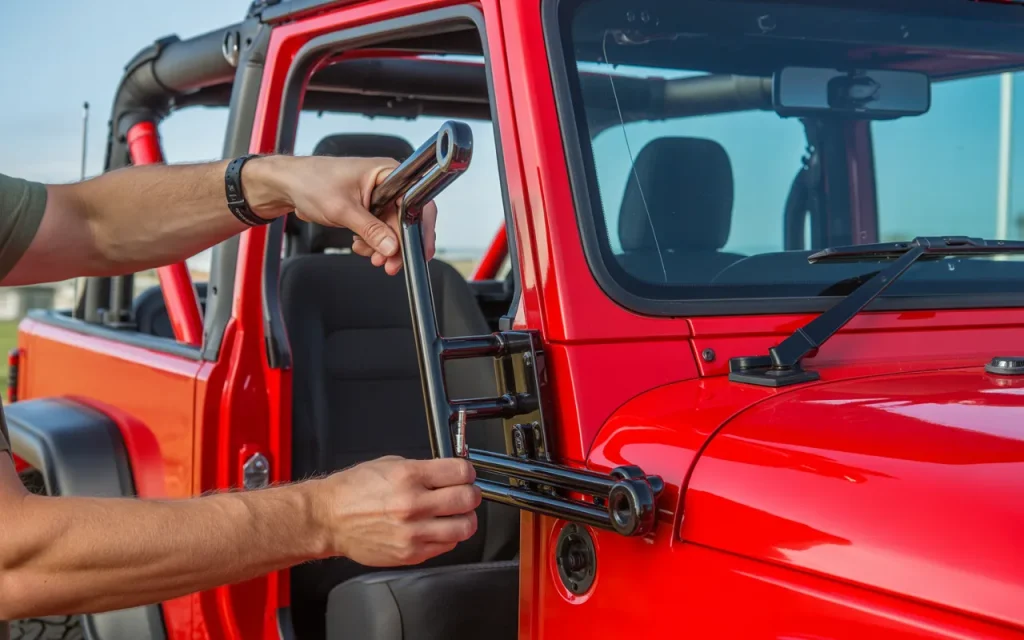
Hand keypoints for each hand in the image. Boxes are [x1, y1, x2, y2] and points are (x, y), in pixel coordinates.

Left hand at [243, 155, 437, 274]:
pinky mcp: (369, 208)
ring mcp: (378, 197)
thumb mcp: (342, 209)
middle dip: (398, 244)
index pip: (415, 201)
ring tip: (371, 257)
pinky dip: (373, 243)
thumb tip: (391, 247)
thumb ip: (369, 229)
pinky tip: (361, 246)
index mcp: (387, 173)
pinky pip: (380, 230)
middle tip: (391, 264)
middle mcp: (387, 184)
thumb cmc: (311, 181)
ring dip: (384, 247)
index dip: (420, 227)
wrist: (288, 185)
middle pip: (407, 219)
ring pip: (393, 228)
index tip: (420, 249)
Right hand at [312, 456, 480, 565]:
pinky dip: (448, 537)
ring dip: (465, 518)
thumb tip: (449, 473)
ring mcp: (413, 532)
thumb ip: (423, 469)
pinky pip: (446, 546)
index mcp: (409, 477)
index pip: (460, 472)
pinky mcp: (410, 553)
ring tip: (457, 514)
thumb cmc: (354, 491)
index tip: (465, 475)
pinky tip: (438, 528)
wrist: (329, 519)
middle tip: (466, 494)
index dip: (467, 472)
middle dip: (471, 494)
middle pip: (467, 499)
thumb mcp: (389, 465)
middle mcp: (413, 505)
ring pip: (464, 528)